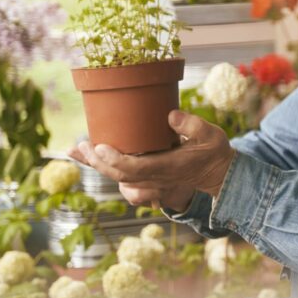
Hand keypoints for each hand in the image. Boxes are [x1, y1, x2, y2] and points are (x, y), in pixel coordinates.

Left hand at [68, 110, 235, 211]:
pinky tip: (95, 159)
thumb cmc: (212, 151)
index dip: (115, 160)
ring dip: (98, 167)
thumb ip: (192, 125)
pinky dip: (108, 171)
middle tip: (80, 146)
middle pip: (121, 177)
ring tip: (79, 150)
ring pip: (119, 181)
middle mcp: (157, 178)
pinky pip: (124, 180)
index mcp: (170, 167)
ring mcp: (153, 182)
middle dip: (98, 163)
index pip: (137, 168)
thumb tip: (170, 115)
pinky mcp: (149, 180)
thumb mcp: (210, 134)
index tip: (99, 146)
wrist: (217, 174)